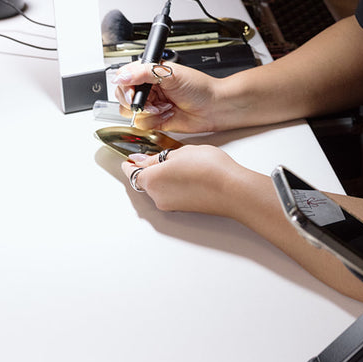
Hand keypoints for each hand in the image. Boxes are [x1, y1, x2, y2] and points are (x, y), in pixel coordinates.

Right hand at [114, 59, 220, 133]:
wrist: (213, 108)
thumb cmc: (199, 87)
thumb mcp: (171, 74)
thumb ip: (144, 73)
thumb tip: (122, 76)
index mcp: (150, 73)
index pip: (124, 78)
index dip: (125, 88)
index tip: (134, 95)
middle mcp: (148, 89)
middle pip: (124, 98)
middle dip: (138, 103)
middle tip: (153, 102)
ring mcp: (151, 105)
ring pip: (131, 114)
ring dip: (148, 112)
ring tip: (164, 107)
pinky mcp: (154, 120)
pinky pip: (142, 125)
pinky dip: (154, 121)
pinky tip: (168, 114)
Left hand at [122, 144, 241, 214]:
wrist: (232, 189)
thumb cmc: (209, 169)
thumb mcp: (181, 152)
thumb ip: (158, 157)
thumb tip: (143, 160)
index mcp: (152, 180)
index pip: (132, 172)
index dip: (130, 164)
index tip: (130, 159)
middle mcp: (157, 196)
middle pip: (145, 181)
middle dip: (150, 169)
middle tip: (160, 156)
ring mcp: (170, 205)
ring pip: (159, 188)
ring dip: (164, 177)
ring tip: (181, 163)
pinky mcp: (183, 209)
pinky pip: (171, 194)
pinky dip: (175, 184)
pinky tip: (189, 174)